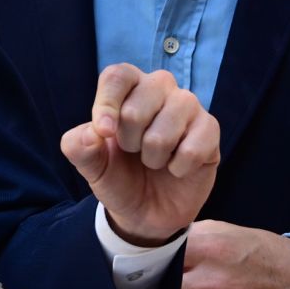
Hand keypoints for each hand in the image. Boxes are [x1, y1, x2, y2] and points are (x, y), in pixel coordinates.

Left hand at [61, 63, 218, 245]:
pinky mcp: (210, 128)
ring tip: (156, 160)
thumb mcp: (92, 167)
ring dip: (153, 159)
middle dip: (129, 143)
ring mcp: (188, 105)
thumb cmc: (119, 177)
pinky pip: (192, 149)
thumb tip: (92, 132)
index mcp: (128, 87)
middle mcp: (160, 87)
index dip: (107, 105)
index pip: (117, 76)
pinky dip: (178, 168)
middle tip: (135, 151)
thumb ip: (79, 147)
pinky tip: (177, 167)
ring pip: (163, 134)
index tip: (104, 133)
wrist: (148, 212)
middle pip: (136, 109)